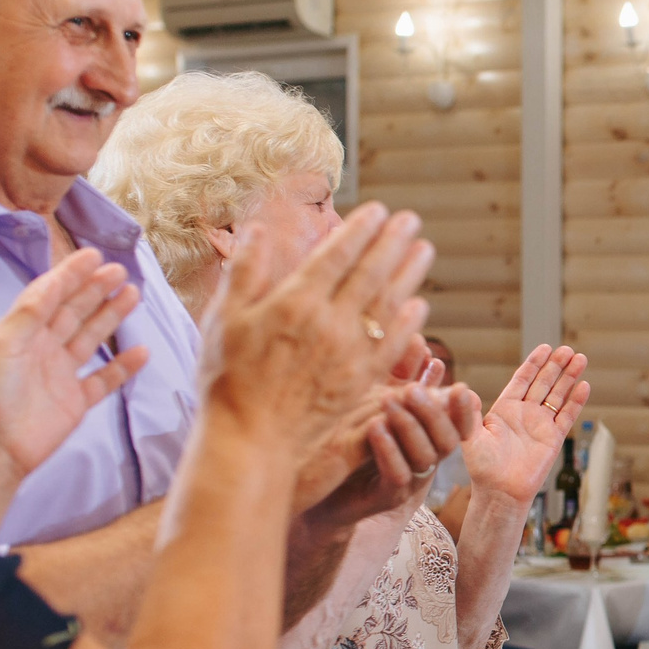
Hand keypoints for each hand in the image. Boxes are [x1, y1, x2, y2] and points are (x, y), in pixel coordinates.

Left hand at [0, 248, 148, 478]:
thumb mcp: (1, 343)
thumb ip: (29, 312)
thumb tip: (52, 282)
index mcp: (19, 332)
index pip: (49, 295)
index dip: (70, 274)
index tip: (93, 255)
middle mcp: (40, 349)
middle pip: (73, 312)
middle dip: (95, 290)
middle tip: (118, 270)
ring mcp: (59, 375)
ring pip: (90, 338)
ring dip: (111, 316)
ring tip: (132, 295)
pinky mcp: (74, 402)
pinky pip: (104, 379)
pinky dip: (122, 365)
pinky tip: (140, 351)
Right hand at [199, 202, 433, 452]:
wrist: (248, 438)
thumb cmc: (227, 377)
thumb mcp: (224, 317)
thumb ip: (245, 271)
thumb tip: (258, 228)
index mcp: (294, 302)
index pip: (337, 255)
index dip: (361, 230)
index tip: (379, 210)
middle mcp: (328, 323)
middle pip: (370, 273)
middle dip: (393, 242)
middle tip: (412, 220)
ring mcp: (349, 353)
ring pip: (388, 305)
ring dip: (409, 274)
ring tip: (425, 250)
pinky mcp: (360, 382)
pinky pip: (393, 347)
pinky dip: (409, 323)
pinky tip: (419, 305)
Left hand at [305, 360, 478, 528]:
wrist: (323, 484)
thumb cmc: (353, 438)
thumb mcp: (377, 399)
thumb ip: (402, 373)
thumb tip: (419, 339)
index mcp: (429, 438)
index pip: (459, 425)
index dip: (463, 409)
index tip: (460, 387)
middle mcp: (426, 459)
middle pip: (448, 439)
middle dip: (434, 412)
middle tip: (413, 389)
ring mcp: (409, 480)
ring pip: (425, 456)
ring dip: (409, 426)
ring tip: (389, 401)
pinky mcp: (387, 496)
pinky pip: (397, 474)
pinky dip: (389, 449)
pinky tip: (374, 427)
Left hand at [467, 345, 590, 504]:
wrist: (501, 492)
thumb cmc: (482, 467)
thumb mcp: (470, 436)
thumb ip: (467, 413)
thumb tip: (461, 390)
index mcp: (505, 408)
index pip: (522, 380)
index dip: (534, 363)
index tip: (545, 348)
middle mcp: (525, 414)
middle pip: (544, 383)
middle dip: (556, 366)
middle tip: (567, 350)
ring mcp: (541, 425)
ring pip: (558, 395)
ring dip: (569, 377)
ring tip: (580, 359)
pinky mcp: (554, 439)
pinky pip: (567, 416)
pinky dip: (576, 401)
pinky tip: (583, 386)